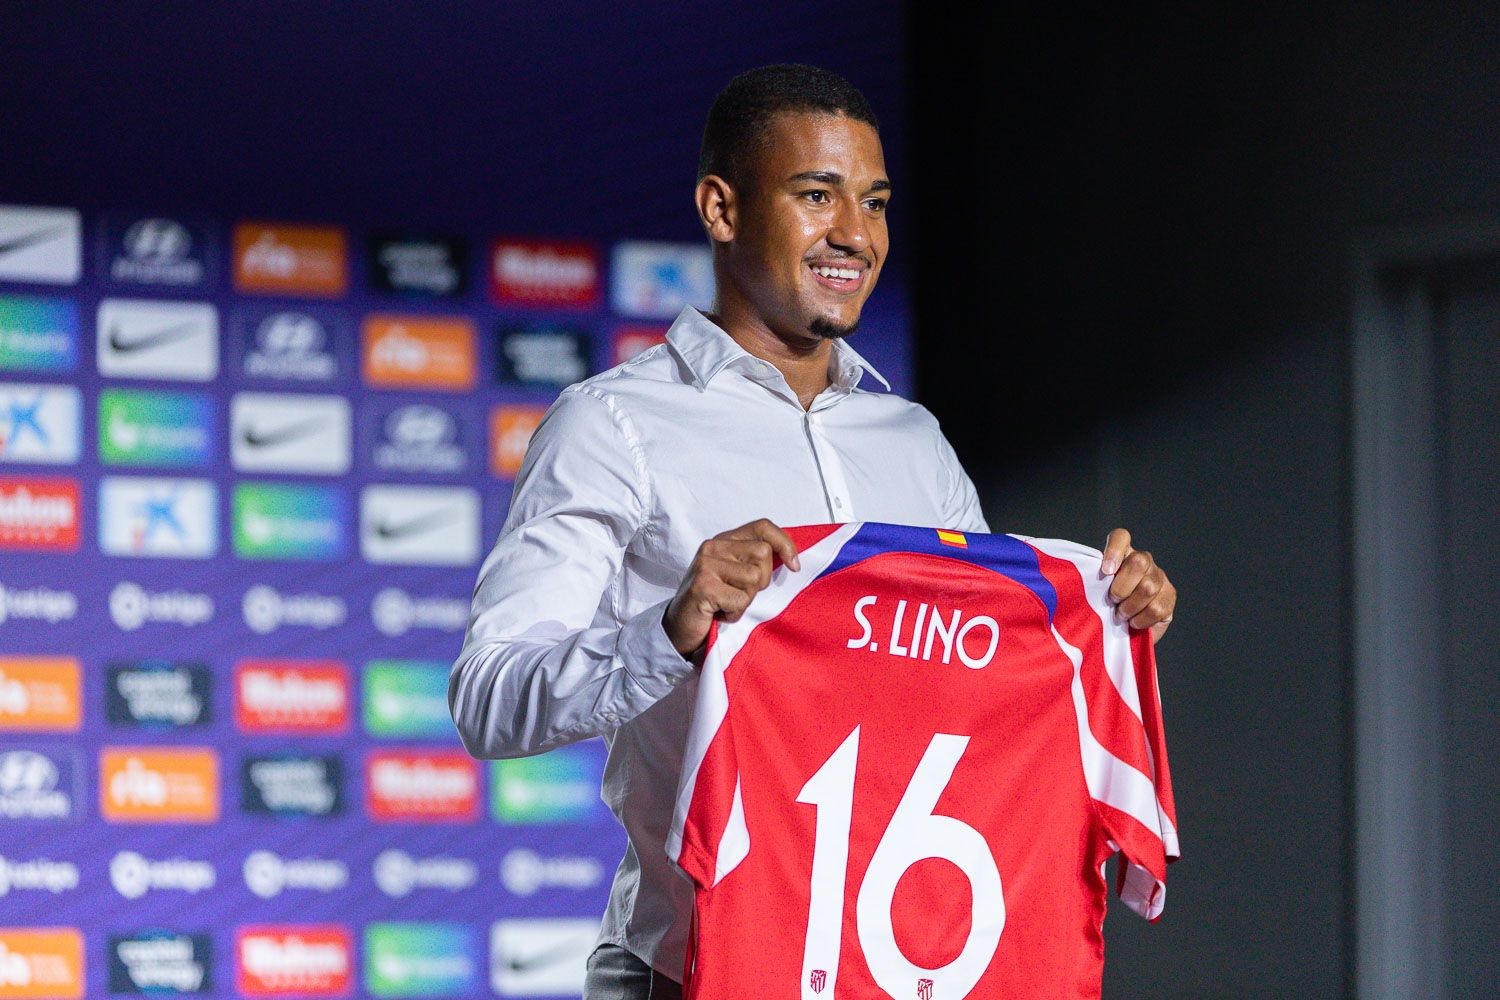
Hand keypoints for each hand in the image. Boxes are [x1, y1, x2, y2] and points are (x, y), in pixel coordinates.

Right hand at [664, 518, 801, 658]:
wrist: (680, 626)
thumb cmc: (714, 601)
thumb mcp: (736, 574)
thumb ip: (755, 560)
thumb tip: (792, 558)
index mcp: (725, 540)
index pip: (763, 527)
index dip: (785, 544)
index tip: (794, 566)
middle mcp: (713, 546)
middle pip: (763, 553)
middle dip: (761, 580)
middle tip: (741, 593)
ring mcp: (706, 564)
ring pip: (754, 578)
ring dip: (747, 599)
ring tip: (728, 603)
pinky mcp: (703, 585)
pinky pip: (740, 600)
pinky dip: (735, 613)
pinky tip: (720, 613)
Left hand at [1101, 528, 1175, 643]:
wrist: (1124, 630)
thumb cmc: (1104, 606)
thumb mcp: (1094, 591)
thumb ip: (1090, 581)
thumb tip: (1080, 581)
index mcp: (1122, 554)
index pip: (1121, 537)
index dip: (1114, 551)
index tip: (1105, 572)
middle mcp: (1144, 561)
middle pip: (1139, 562)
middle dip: (1121, 587)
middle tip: (1112, 601)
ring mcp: (1159, 577)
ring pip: (1148, 587)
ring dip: (1130, 607)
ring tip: (1120, 615)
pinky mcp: (1169, 597)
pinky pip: (1156, 608)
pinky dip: (1141, 619)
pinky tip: (1134, 622)